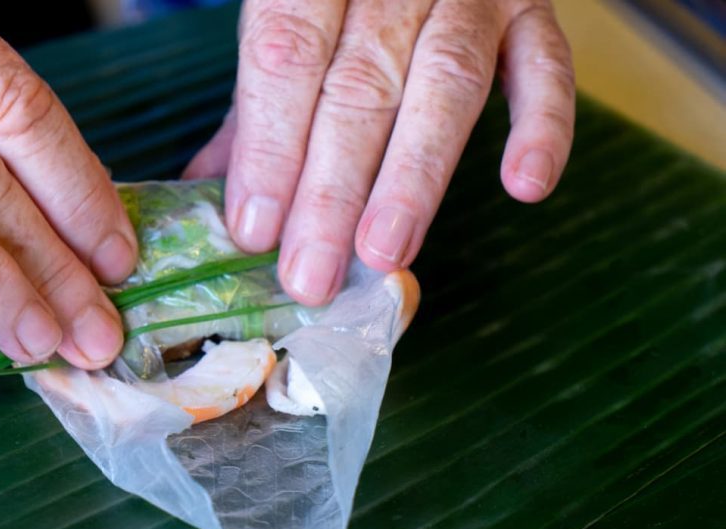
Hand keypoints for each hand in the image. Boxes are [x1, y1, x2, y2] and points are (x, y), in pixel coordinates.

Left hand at [186, 0, 574, 304]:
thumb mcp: (282, 30)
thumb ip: (251, 113)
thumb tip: (206, 202)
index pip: (286, 57)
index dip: (270, 148)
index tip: (256, 231)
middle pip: (361, 86)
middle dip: (332, 191)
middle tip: (312, 276)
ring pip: (447, 83)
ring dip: (414, 178)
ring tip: (384, 253)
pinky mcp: (531, 7)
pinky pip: (547, 65)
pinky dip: (543, 126)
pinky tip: (525, 187)